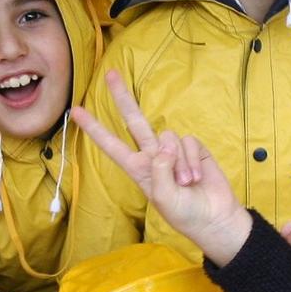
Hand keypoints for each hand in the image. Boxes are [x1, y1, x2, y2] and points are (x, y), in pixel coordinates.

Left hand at [71, 70, 251, 262]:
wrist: (215, 217)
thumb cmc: (185, 214)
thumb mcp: (164, 198)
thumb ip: (160, 170)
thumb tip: (165, 144)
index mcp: (138, 169)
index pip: (112, 145)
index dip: (94, 129)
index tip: (76, 112)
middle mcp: (153, 155)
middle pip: (135, 121)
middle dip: (123, 97)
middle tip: (111, 74)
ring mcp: (173, 150)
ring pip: (169, 137)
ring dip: (180, 162)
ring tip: (187, 183)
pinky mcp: (194, 148)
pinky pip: (189, 142)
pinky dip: (192, 160)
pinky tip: (197, 176)